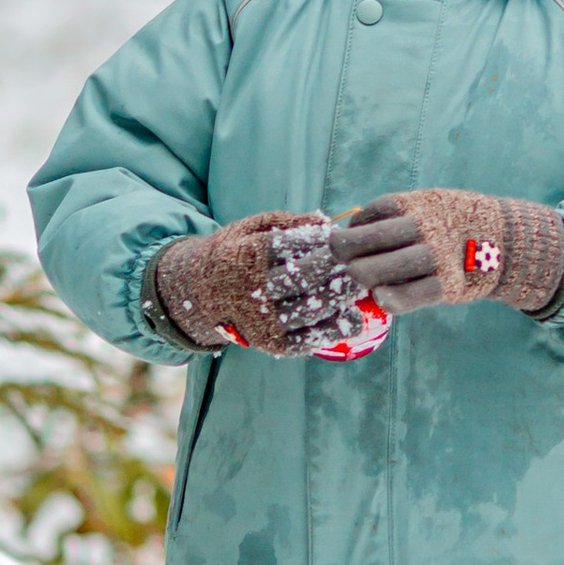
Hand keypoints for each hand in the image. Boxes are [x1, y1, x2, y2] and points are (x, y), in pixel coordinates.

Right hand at [150, 213, 385, 355]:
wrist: (201, 296)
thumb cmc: (235, 254)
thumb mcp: (251, 228)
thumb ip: (287, 223)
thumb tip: (324, 220)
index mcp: (246, 257)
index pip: (288, 245)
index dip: (318, 240)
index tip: (340, 236)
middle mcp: (252, 292)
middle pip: (302, 277)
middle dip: (335, 266)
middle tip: (359, 258)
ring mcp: (262, 322)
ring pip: (308, 310)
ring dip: (340, 297)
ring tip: (362, 283)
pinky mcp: (272, 345)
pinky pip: (306, 341)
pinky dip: (332, 330)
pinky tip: (352, 318)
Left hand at [331, 190, 563, 320]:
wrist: (507, 240)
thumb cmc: (457, 224)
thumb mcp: (432, 204)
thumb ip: (400, 215)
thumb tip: (355, 228)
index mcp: (421, 204)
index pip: (376, 211)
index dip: (356, 225)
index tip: (347, 236)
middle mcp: (427, 227)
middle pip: (374, 238)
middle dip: (347, 249)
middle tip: (339, 257)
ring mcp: (438, 257)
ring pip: (388, 268)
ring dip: (364, 274)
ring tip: (355, 275)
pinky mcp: (448, 285)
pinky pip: (412, 295)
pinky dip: (392, 298)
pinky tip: (380, 296)